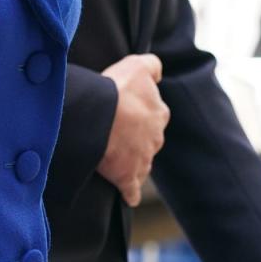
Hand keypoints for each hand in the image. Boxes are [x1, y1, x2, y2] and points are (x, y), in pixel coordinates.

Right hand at [96, 53, 169, 206]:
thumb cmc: (118, 89)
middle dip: (137, 139)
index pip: (155, 114)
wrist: (101, 115)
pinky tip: (129, 196)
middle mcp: (156, 138)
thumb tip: (158, 72)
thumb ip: (152, 66)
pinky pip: (132, 190)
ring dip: (133, 162)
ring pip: (142, 163)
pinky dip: (130, 193)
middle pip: (149, 140)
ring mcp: (143, 159)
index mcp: (159, 113)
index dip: (141, 113)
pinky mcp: (128, 176)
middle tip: (118, 133)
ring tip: (116, 159)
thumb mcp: (137, 65)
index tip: (126, 111)